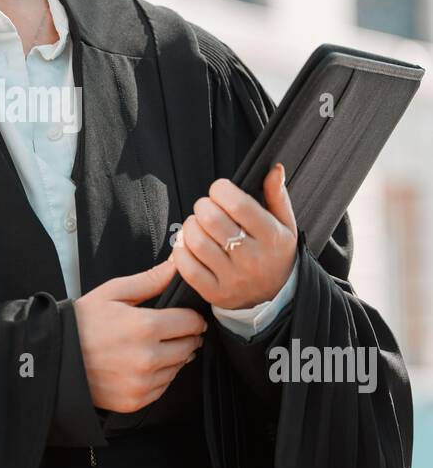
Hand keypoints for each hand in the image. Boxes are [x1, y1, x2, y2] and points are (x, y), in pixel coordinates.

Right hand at [72, 257, 207, 413]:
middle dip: (185, 336)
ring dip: (173, 356)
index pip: (191, 322)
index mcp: (145, 327)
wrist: (55, 357)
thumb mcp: (112, 292)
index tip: (186, 316)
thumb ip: (150, 280)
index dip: (192, 316)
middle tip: (170, 330)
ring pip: (178, 367)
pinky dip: (159, 375)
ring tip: (151, 346)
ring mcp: (142, 382)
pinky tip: (142, 364)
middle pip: (189, 345)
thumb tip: (176, 266)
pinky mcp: (136, 400)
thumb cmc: (82, 323)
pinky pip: (163, 386)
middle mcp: (148, 358)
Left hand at [170, 162, 297, 309]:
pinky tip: (189, 245)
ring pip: (197, 242)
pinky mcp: (215, 293)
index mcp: (271, 237)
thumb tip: (275, 168)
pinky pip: (187, 267)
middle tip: (207, 207)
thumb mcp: (286, 225)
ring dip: (190, 226)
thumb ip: (278, 195)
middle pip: (212, 220)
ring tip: (198, 225)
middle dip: (203, 205)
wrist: (276, 299)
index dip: (220, 189)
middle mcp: (252, 259)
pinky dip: (181, 250)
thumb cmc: (275, 254)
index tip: (220, 190)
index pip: (238, 204)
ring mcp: (233, 279)